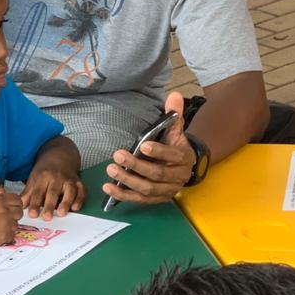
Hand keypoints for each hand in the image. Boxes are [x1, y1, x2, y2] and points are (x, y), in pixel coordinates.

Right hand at [0, 188, 22, 247]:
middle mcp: (4, 211)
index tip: (9, 208)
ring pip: (16, 224)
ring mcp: (5, 224)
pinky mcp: (4, 236)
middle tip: (2, 218)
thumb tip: (5, 192)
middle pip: (19, 212)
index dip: (13, 204)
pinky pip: (12, 235)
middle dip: (13, 214)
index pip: (17, 200)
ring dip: (9, 225)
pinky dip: (6, 235)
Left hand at [21, 164, 85, 219]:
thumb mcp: (33, 179)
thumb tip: (21, 207)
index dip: (35, 204)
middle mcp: (57, 177)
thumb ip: (28, 193)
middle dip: (50, 205)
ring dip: (66, 202)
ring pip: (69, 191)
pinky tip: (75, 208)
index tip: (33, 215)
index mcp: (43, 176)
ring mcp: (70, 179)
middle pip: (53, 192)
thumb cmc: (45, 172)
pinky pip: (82, 191)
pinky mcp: (80, 182)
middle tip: (46, 217)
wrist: (60, 157)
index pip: (38, 192)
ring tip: (61, 213)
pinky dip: (80, 199)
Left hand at [102, 91, 195, 205]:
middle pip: (157, 174)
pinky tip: (109, 188)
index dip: (159, 152)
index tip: (143, 146)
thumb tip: (174, 94)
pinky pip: (140, 200)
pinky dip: (124, 196)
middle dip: (136, 166)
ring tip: (111, 170)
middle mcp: (178, 177)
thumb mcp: (176, 130)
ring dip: (128, 180)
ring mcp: (168, 190)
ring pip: (148, 189)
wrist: (183, 167)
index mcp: (184, 158)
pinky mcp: (157, 199)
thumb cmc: (175, 146)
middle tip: (118, 155)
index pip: (173, 155)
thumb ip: (174, 114)